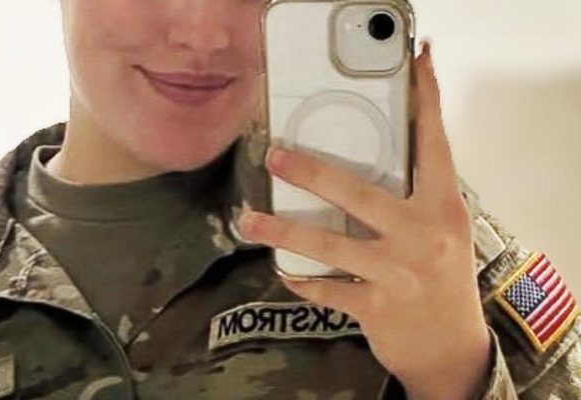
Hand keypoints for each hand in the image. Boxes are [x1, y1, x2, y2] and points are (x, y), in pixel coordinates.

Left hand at [236, 41, 491, 399]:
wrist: (452, 349)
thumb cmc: (442, 279)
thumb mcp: (440, 231)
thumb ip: (414, 198)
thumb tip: (372, 159)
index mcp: (444, 208)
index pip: (434, 146)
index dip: (426, 102)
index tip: (416, 63)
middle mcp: (423, 236)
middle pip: (360, 193)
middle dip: (312, 172)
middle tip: (274, 154)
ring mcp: (398, 273)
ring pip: (330, 245)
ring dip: (283, 232)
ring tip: (249, 220)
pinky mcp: (375, 307)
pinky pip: (325, 289)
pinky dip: (301, 279)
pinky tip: (284, 270)